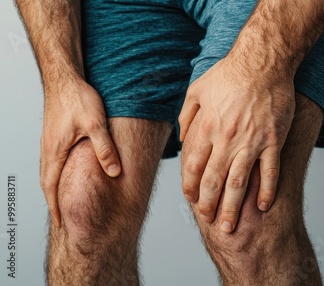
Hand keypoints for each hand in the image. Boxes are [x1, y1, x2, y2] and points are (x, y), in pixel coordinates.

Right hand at [40, 79, 121, 226]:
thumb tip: (114, 173)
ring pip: (50, 172)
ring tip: (65, 202)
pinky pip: (54, 162)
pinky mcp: (55, 136)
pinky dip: (58, 175)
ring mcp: (50, 143)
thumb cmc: (78, 99)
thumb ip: (105, 149)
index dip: (56, 205)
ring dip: (55, 189)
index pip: (51, 186)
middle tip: (63, 218)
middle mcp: (49, 149)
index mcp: (55, 151)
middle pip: (47, 182)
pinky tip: (67, 176)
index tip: (61, 223)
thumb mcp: (95, 124)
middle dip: (54, 202)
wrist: (65, 78)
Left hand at [179, 58, 294, 232]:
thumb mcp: (196, 90)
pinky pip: (270, 173)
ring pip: (239, 184)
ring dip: (233, 209)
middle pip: (214, 182)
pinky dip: (267, 192)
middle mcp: (226, 140)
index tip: (191, 201)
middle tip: (209, 221)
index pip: (193, 168)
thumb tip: (183, 139)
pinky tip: (264, 208)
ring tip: (230, 227)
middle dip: (209, 206)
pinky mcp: (273, 141)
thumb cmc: (229, 74)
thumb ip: (186, 117)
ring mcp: (251, 143)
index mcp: (206, 128)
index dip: (190, 188)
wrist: (263, 62)